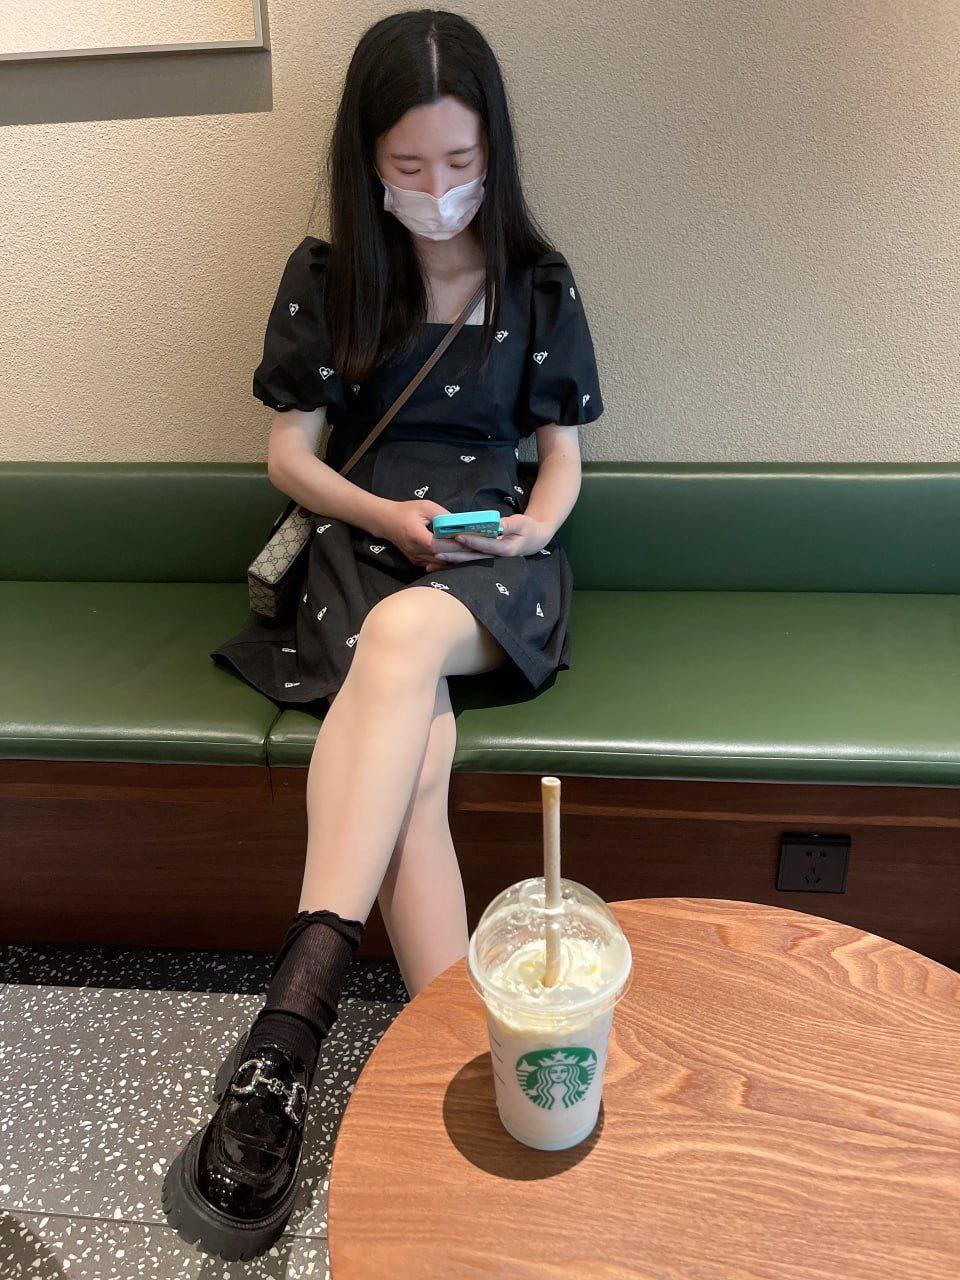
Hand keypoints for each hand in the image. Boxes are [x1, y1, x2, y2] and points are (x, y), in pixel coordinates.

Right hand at [382, 499, 482, 569]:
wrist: (386, 521)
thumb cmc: (406, 511)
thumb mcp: (425, 507)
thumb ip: (443, 515)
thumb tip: (460, 523)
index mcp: (417, 537)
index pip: (440, 545)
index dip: (457, 545)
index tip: (472, 541)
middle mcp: (416, 551)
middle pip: (443, 557)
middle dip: (461, 553)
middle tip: (479, 549)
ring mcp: (416, 559)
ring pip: (440, 563)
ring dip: (456, 559)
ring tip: (472, 554)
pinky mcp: (417, 562)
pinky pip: (435, 564)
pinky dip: (447, 561)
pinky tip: (459, 556)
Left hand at [429, 513, 551, 563]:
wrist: (533, 540)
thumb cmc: (528, 529)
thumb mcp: (523, 524)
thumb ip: (510, 525)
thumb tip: (498, 525)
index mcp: (505, 550)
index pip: (485, 545)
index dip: (471, 541)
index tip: (458, 536)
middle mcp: (495, 558)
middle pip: (472, 557)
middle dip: (454, 556)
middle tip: (437, 553)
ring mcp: (489, 559)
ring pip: (467, 561)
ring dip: (450, 563)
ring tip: (432, 563)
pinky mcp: (484, 558)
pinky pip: (468, 560)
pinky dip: (454, 562)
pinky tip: (438, 562)